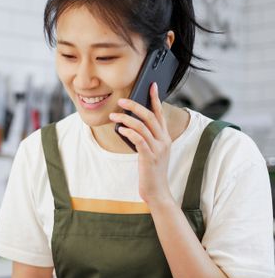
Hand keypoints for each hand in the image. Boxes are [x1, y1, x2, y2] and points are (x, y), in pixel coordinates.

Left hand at [109, 83, 173, 206]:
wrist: (157, 192)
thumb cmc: (151, 171)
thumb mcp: (151, 151)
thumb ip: (145, 138)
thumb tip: (128, 124)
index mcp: (165, 137)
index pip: (161, 113)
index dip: (155, 99)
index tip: (151, 85)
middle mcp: (164, 140)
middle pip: (151, 116)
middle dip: (135, 105)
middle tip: (121, 100)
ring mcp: (158, 149)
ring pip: (143, 127)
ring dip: (127, 119)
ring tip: (114, 115)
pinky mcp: (150, 157)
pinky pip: (139, 140)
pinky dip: (129, 132)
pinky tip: (120, 129)